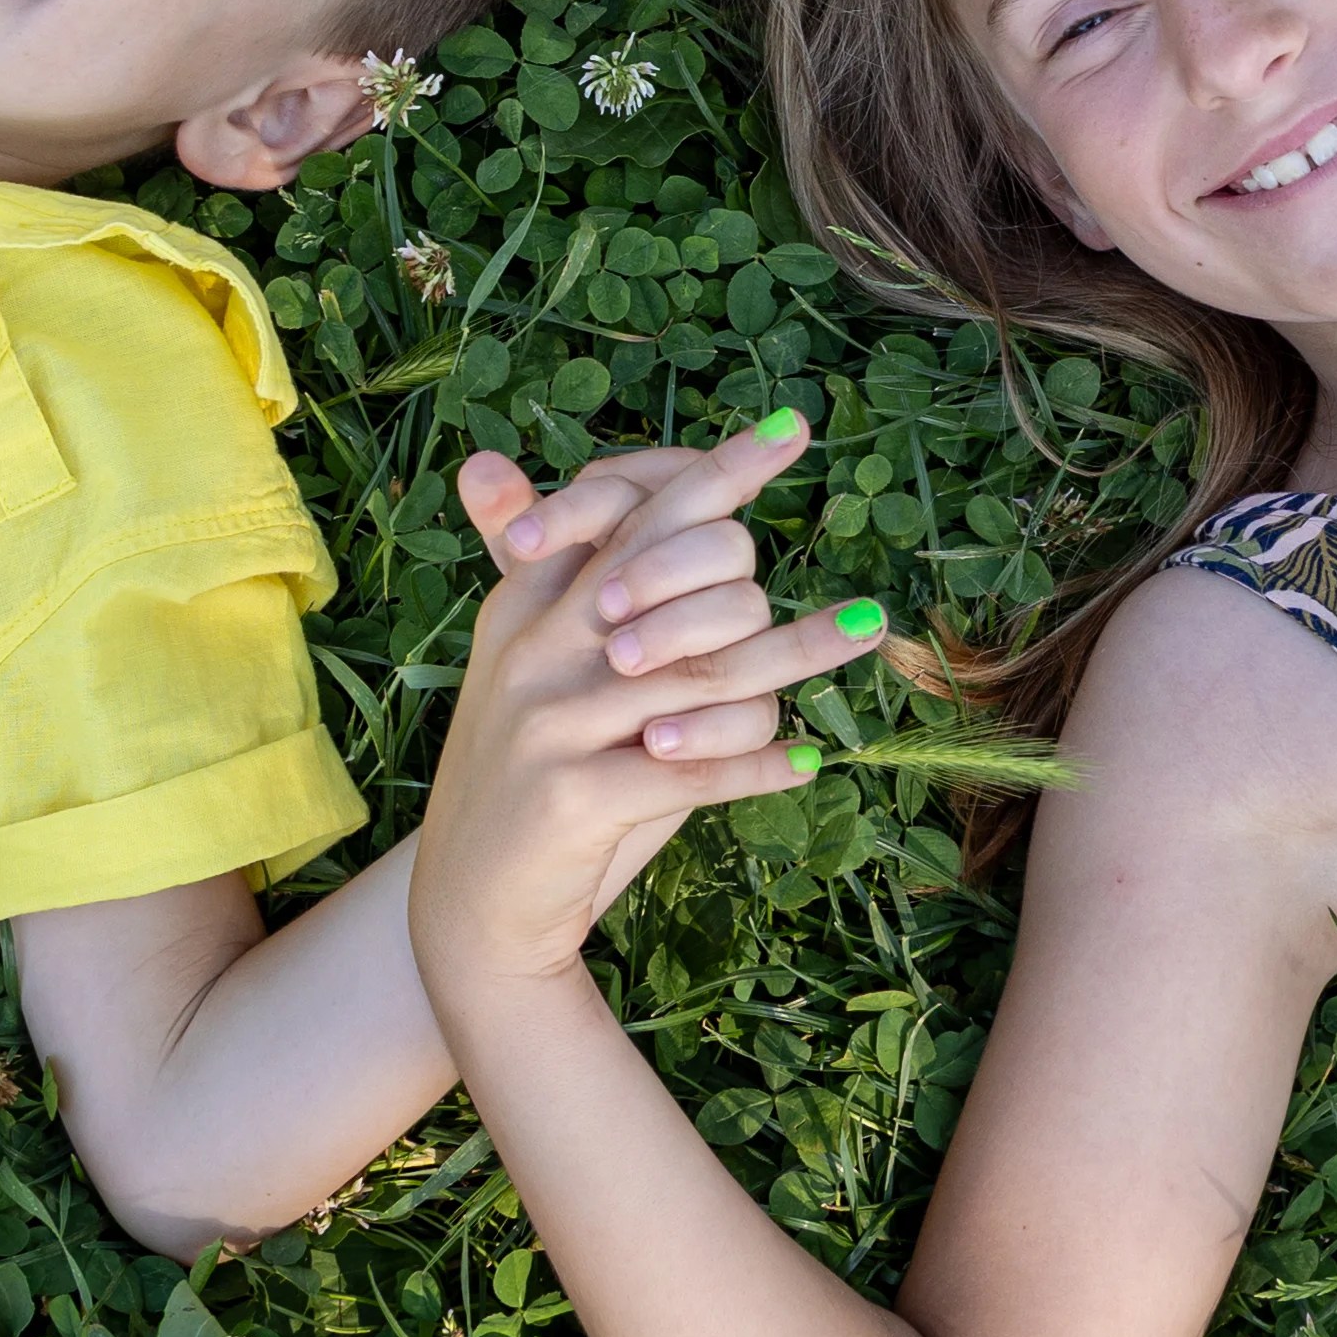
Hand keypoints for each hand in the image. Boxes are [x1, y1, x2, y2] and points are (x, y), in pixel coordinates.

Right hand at [412, 417, 889, 995]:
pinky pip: (693, 768)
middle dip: (761, 579)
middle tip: (849, 597)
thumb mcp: (526, 663)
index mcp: (525, 603)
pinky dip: (758, 765)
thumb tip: (488, 458)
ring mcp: (551, 722)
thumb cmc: (529, 770)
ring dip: (800, 656)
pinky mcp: (574, 797)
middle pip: (673, 578)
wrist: (468, 905)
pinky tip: (810, 760)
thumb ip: (546, 573)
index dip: (715, 472)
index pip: (628, 510)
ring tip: (869, 632)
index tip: (794, 431)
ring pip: (704, 674)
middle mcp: (534, 650)